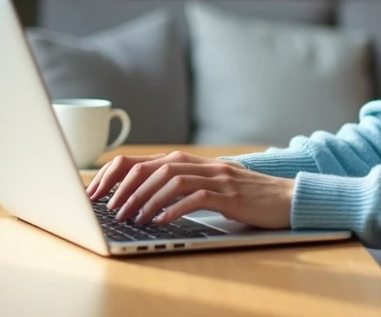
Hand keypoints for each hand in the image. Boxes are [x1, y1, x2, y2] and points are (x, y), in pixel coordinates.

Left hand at [85, 150, 294, 228]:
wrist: (286, 197)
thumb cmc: (245, 196)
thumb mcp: (208, 186)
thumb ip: (180, 186)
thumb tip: (139, 198)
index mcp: (190, 162)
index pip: (142, 160)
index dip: (114, 175)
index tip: (94, 193)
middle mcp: (200, 165)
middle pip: (152, 166)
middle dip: (125, 187)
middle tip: (108, 208)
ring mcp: (216, 177)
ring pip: (170, 179)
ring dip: (146, 199)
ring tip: (130, 217)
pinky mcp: (229, 194)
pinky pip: (196, 197)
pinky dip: (174, 208)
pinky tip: (160, 221)